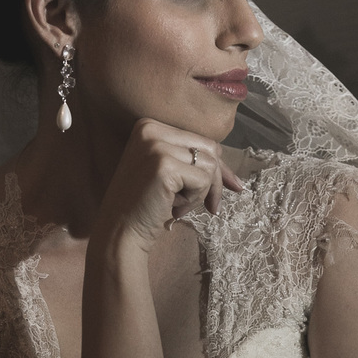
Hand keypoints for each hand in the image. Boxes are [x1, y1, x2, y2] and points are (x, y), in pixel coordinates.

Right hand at [96, 118, 243, 254]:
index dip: (216, 168)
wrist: (120, 231)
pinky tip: (172, 207)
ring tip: (176, 205)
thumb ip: (197, 166)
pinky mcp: (164, 166)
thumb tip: (237, 180)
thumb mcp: (171, 176)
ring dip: (201, 192)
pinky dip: (195, 199)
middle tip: (208, 206)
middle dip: (214, 181)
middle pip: (210, 148)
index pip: (201, 140)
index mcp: (149, 126)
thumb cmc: (146, 207)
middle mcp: (150, 129)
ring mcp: (156, 146)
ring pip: (209, 165)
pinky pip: (203, 180)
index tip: (225, 191)